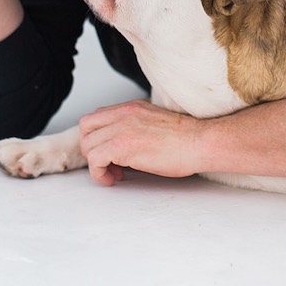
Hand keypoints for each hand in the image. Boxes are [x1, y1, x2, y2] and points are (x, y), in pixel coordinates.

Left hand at [78, 100, 203, 185]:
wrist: (199, 142)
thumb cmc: (185, 139)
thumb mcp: (154, 123)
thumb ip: (136, 127)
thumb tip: (124, 145)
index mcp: (130, 108)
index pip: (97, 117)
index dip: (98, 137)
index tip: (109, 152)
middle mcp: (122, 114)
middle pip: (86, 128)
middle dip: (91, 148)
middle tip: (106, 163)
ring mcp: (121, 128)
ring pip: (88, 145)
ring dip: (96, 163)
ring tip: (113, 173)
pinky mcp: (122, 145)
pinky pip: (94, 160)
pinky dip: (98, 173)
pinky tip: (113, 178)